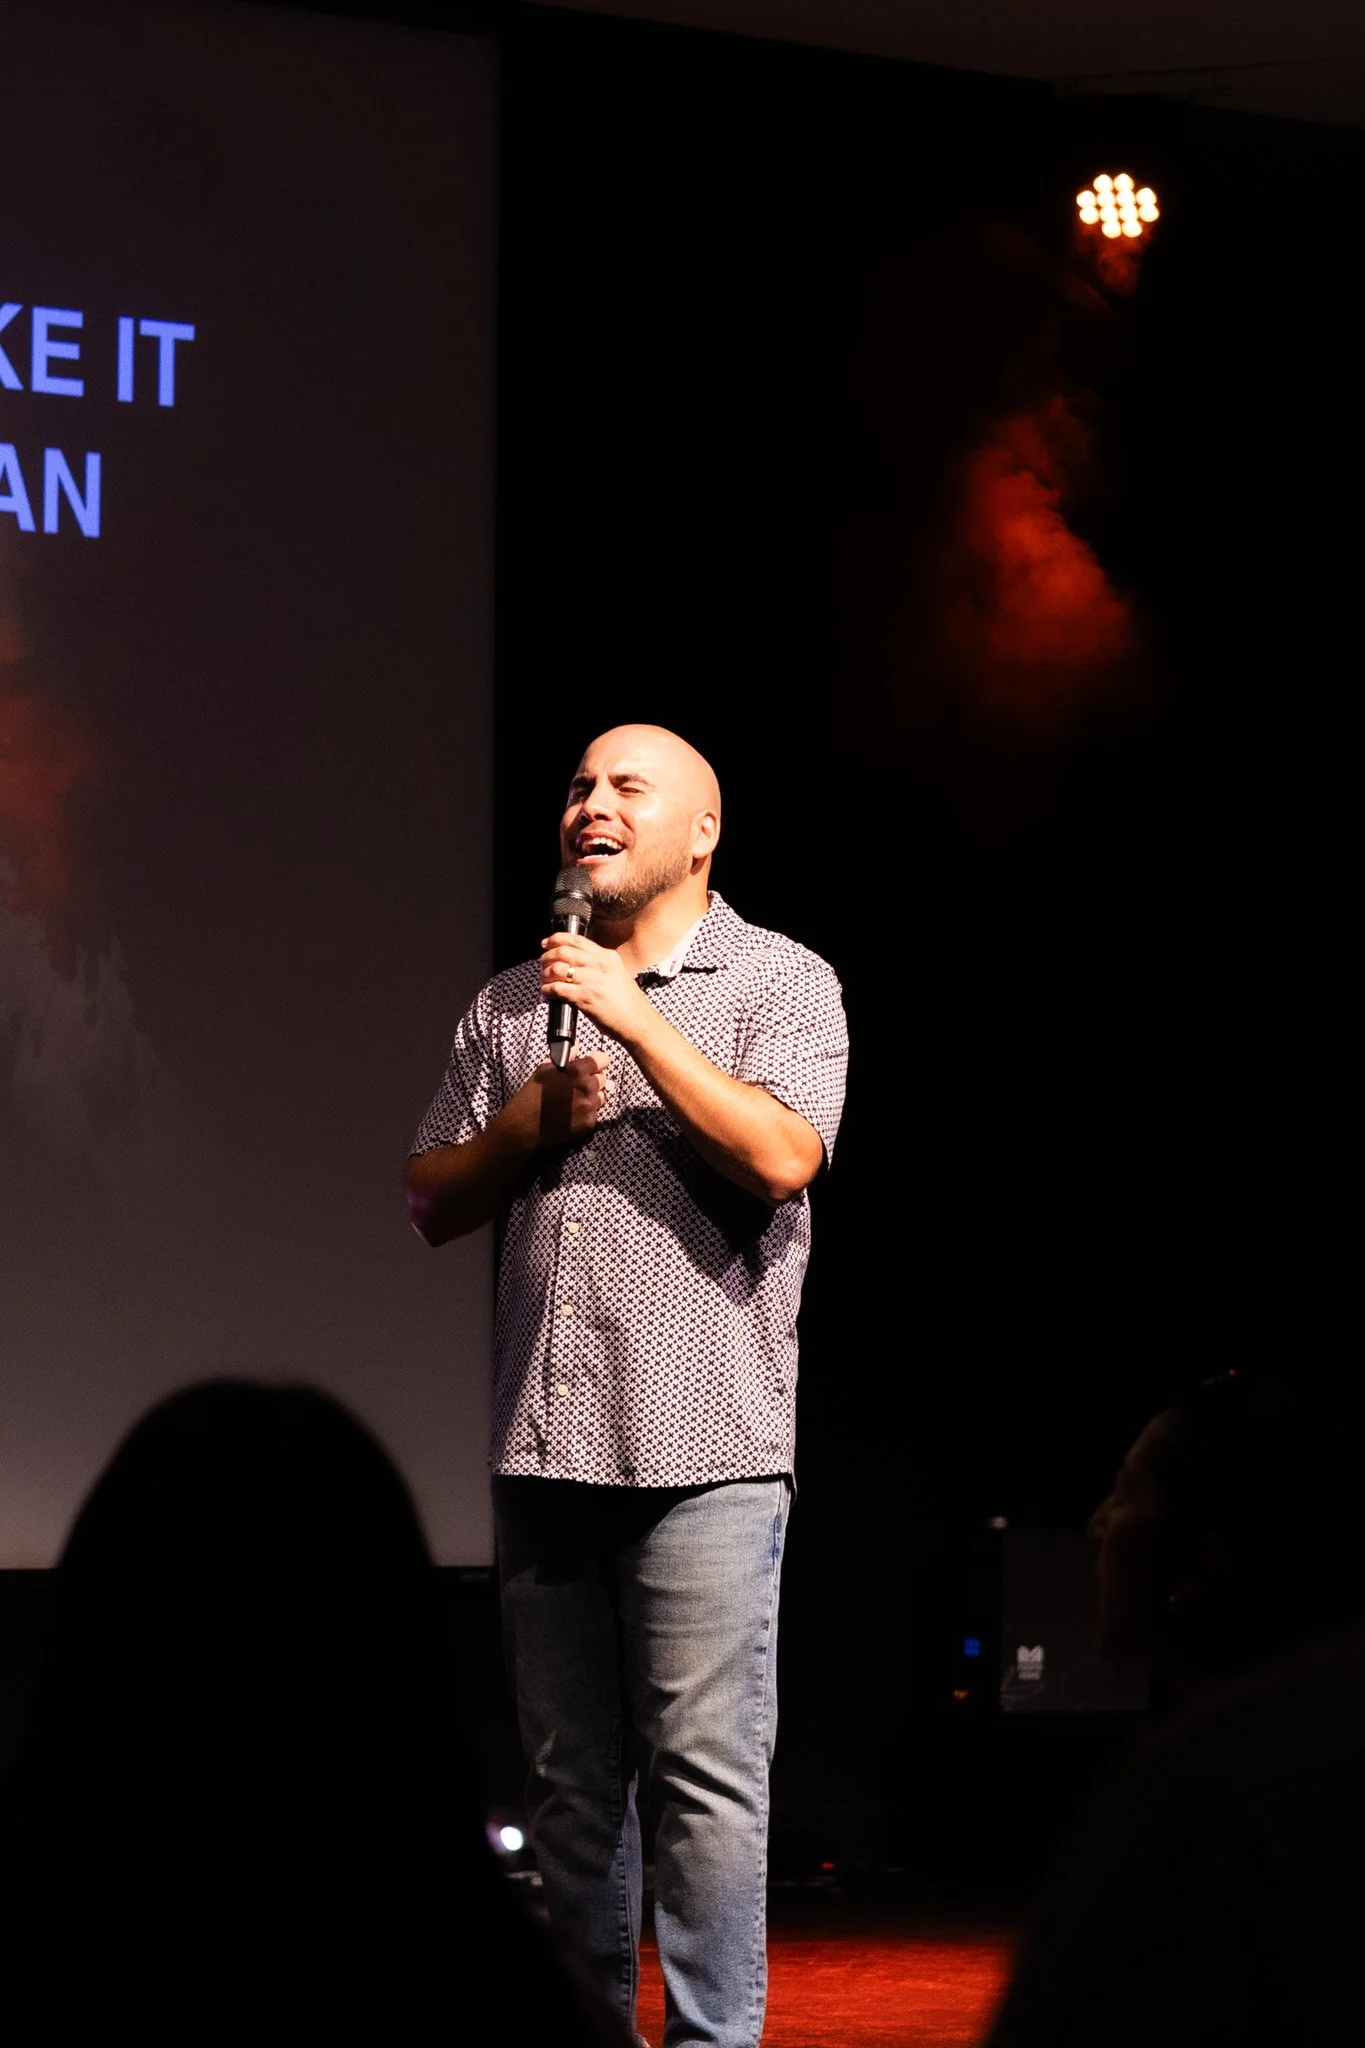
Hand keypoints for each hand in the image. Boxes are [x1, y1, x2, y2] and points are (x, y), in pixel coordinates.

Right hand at [511, 1051, 611, 1149]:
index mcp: (576, 1071)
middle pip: (603, 1078)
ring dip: (591, 1096)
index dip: (598, 1061)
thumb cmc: (530, 1097)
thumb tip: (578, 1047)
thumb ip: (565, 1057)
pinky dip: (587, 1111)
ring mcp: (589, 1106)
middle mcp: (586, 1088)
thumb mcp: (544, 1071)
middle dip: (593, 1079)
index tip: (596, 1063)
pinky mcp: (589, 1122)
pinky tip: (572, 1112)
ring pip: (601, 1096)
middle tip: (578, 1084)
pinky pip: (595, 1112)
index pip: (602, 1060)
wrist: (523, 1126)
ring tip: (574, 1099)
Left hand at [540, 932, 656, 1046]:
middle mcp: (600, 965)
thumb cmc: (628, 1003)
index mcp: (608, 957)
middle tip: (542, 964)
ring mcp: (592, 980)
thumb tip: (574, 965)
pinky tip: (546, 994)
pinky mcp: (585, 997)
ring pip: (557, 968)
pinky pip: (558, 988)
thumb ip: (598, 966)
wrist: (638, 1022)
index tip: (546, 943)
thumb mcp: (617, 974)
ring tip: (544, 981)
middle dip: (547, 957)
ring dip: (545, 974)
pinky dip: (547, 990)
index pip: (577, 940)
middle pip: (564, 951)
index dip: (557, 939)